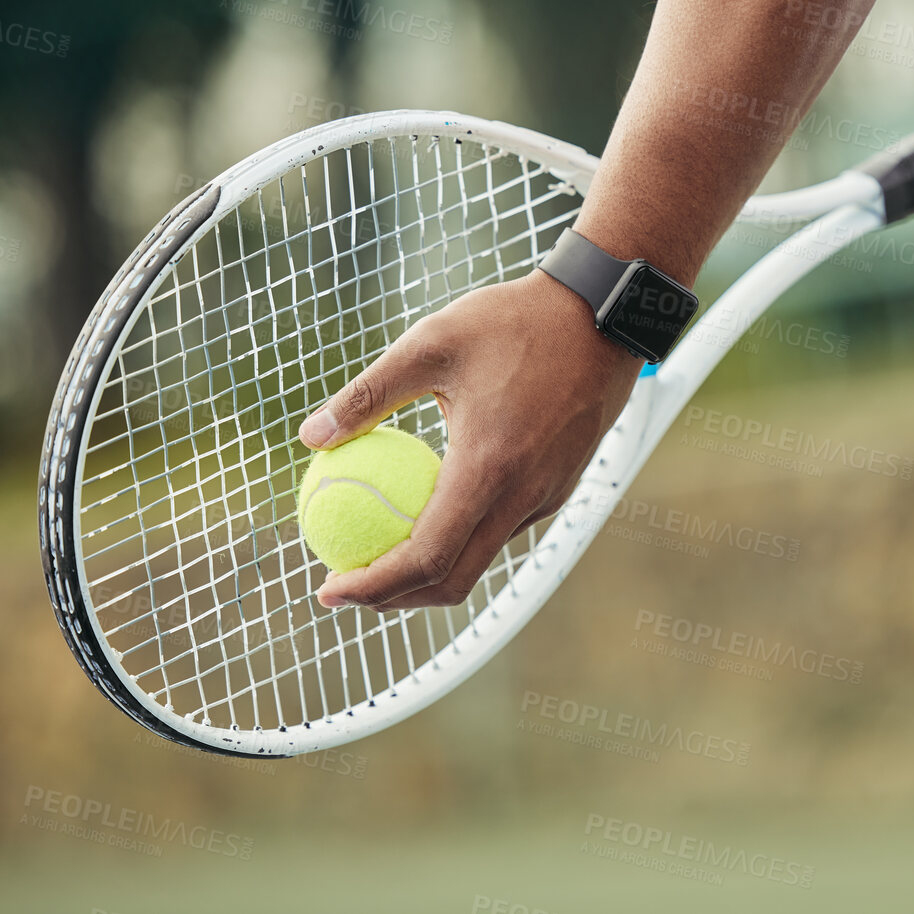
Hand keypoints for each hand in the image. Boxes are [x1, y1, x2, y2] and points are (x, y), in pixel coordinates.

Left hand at [298, 269, 641, 609]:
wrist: (603, 314)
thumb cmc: (513, 321)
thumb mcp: (430, 342)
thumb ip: (366, 393)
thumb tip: (310, 436)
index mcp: (488, 468)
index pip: (425, 558)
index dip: (372, 586)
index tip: (327, 587)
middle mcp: (523, 495)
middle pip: (453, 580)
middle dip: (394, 599)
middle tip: (345, 585)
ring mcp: (547, 496)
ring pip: (481, 558)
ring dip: (428, 571)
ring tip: (379, 550)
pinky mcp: (560, 486)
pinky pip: (504, 530)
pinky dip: (462, 538)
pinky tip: (432, 509)